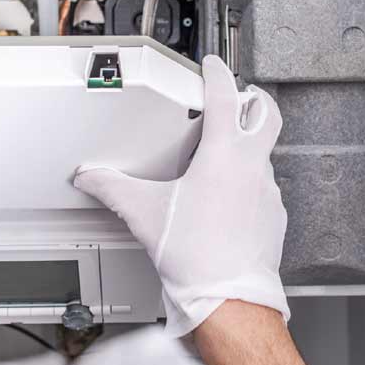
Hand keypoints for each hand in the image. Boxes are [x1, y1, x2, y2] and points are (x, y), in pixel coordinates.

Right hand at [74, 55, 289, 336]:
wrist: (230, 299)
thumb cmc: (196, 257)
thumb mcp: (144, 214)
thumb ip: (112, 189)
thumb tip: (90, 178)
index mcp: (224, 155)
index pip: (227, 97)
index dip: (219, 74)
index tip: (214, 66)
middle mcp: (253, 167)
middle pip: (266, 114)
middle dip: (255, 99)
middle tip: (240, 96)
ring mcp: (268, 191)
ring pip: (265, 153)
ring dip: (248, 146)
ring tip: (222, 156)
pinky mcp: (274, 216)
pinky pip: (265, 187)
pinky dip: (250, 182)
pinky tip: (229, 199)